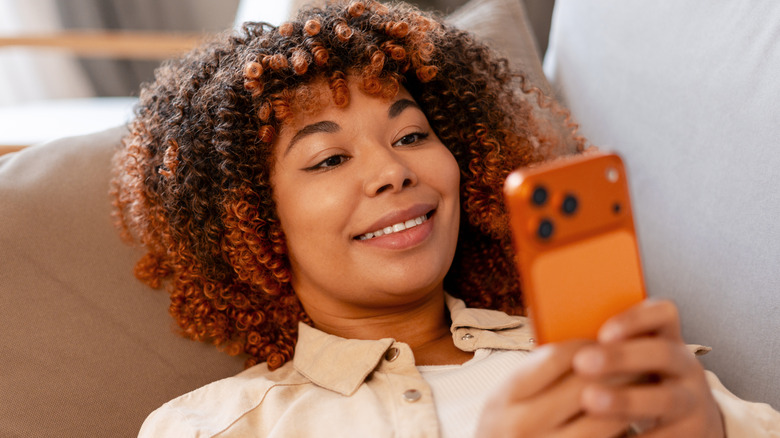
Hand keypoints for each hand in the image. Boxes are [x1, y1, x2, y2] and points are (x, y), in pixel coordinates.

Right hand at [477, 340, 629, 437]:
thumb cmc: (508, 431)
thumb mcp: (507, 401)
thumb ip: (538, 376)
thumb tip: (592, 344)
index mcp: (504, 397)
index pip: (556, 357)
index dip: (589, 345)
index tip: (607, 341)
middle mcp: (522, 425)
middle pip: (584, 386)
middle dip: (618, 370)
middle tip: (641, 360)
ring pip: (604, 420)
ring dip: (630, 401)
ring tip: (644, 389)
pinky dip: (628, 431)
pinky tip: (637, 422)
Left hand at [572, 300, 724, 436]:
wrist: (690, 422)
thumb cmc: (645, 384)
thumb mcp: (635, 362)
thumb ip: (609, 350)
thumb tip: (560, 347)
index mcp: (668, 340)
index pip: (663, 314)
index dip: (635, 320)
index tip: (602, 333)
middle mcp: (685, 366)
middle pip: (662, 353)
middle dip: (621, 357)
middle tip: (583, 362)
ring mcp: (693, 400)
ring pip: (666, 397)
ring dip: (627, 398)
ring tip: (590, 401)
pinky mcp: (694, 433)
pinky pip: (669, 435)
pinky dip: (640, 436)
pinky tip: (611, 435)